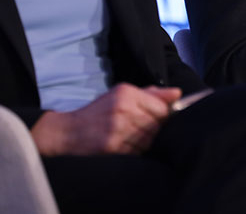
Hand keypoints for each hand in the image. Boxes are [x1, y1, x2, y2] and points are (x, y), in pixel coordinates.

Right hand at [31, 83, 181, 155]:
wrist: (67, 132)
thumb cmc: (98, 112)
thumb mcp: (121, 94)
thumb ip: (151, 94)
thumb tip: (178, 94)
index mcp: (126, 93)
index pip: (161, 108)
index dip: (163, 116)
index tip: (159, 119)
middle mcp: (123, 109)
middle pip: (157, 125)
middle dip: (154, 130)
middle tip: (142, 130)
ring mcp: (117, 129)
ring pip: (149, 140)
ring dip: (145, 142)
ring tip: (132, 138)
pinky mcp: (112, 147)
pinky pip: (137, 152)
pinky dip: (136, 151)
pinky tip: (125, 146)